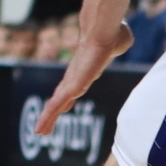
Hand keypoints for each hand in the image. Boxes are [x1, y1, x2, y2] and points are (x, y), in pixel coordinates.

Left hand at [34, 17, 132, 137]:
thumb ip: (118, 45)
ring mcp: (72, 81)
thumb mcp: (120, 42)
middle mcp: (75, 76)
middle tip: (44, 125)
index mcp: (85, 69)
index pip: (73, 86)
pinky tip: (41, 127)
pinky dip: (48, 117)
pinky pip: (57, 105)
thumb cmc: (113, 34)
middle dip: (53, 111)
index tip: (63, 106)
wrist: (106, 32)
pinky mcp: (71, 86)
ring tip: (39, 132)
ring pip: (56, 104)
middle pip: (61, 97)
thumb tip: (125, 39)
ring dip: (48, 118)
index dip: (66, 97)